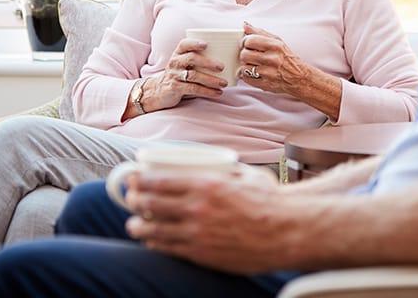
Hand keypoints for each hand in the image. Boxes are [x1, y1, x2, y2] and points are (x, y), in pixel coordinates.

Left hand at [124, 167, 289, 272]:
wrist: (286, 230)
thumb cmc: (270, 200)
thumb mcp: (244, 175)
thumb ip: (223, 170)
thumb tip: (212, 163)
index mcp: (206, 184)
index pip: (159, 180)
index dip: (140, 180)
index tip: (133, 177)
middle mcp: (197, 208)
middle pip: (150, 204)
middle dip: (134, 200)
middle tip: (130, 198)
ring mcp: (197, 233)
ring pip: (154, 230)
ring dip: (138, 226)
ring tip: (134, 225)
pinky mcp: (201, 254)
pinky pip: (168, 249)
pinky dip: (155, 244)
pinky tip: (152, 241)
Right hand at [143, 38, 228, 112]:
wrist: (159, 91)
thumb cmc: (179, 75)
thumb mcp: (184, 64)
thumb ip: (199, 59)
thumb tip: (229, 59)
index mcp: (178, 53)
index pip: (184, 44)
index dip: (194, 43)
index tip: (206, 44)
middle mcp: (175, 62)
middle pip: (191, 58)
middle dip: (208, 62)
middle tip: (222, 67)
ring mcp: (174, 75)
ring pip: (194, 75)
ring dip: (211, 80)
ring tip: (224, 83)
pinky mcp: (175, 88)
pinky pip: (193, 89)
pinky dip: (207, 91)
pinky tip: (217, 93)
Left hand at [239, 22, 310, 94]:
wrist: (299, 77)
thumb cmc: (287, 58)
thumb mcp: (277, 41)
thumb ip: (260, 32)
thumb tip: (245, 25)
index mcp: (275, 45)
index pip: (249, 40)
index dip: (244, 42)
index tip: (246, 45)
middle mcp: (273, 59)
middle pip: (244, 54)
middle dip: (244, 55)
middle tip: (249, 56)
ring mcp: (269, 72)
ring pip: (243, 67)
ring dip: (245, 66)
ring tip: (253, 65)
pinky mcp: (265, 84)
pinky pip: (246, 79)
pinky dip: (247, 76)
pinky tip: (254, 73)